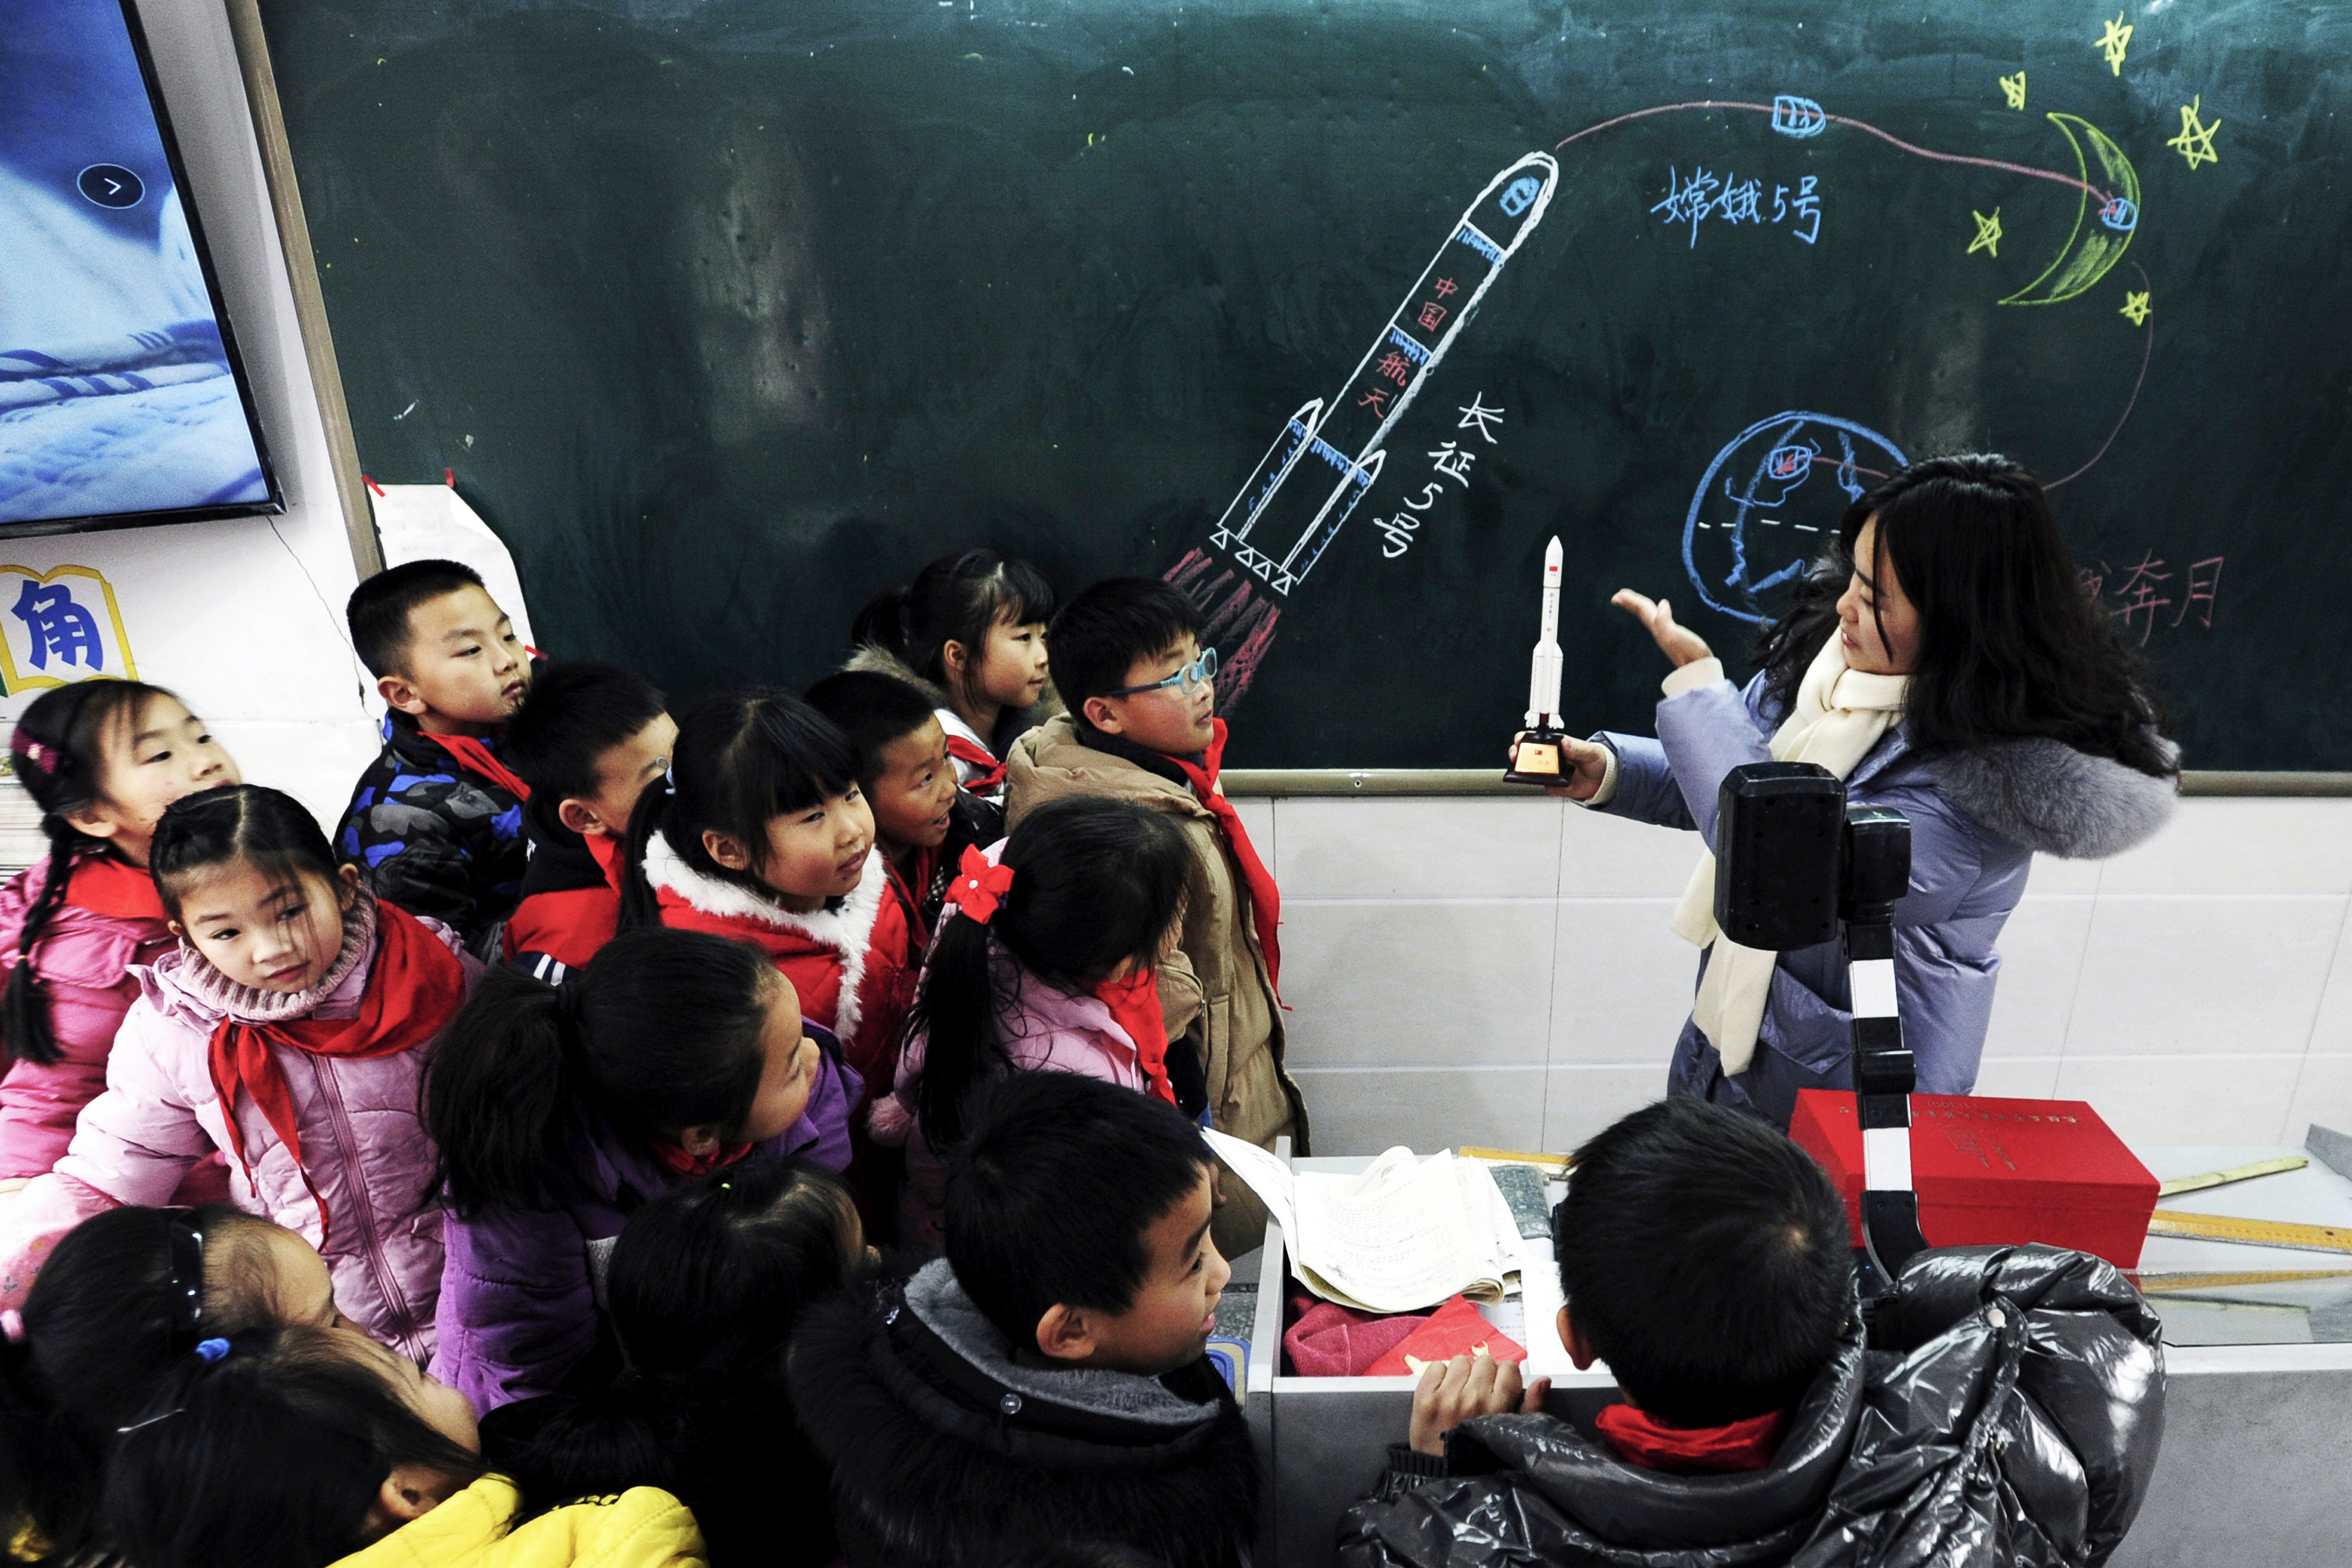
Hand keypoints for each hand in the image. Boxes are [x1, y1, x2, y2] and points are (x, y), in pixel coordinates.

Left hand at [1407, 1349, 1550, 1455]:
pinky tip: (1443, 1394)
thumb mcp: (1511, 1434)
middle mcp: (1472, 1397)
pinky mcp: (1424, 1395)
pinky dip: (1441, 1376)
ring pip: (1461, 1361)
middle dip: (1484, 1375)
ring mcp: (1446, 1396)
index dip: (1505, 1377)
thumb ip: (1530, 1407)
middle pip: (1485, 1361)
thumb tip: (1543, 1380)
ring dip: (1462, 1374)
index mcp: (1497, 1407)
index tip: (1498, 1389)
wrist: (1440, 1472)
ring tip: (1459, 1394)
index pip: (1509, 1368)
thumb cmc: (1478, 1455)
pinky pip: (1437, 1366)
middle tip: (1477, 1394)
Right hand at [1509, 733, 1611, 800]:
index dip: (1522, 739)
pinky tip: (1549, 782)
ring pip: (1528, 770)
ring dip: (1524, 771)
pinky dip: (1541, 784)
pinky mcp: (1551, 785)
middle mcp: (1547, 757)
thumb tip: (1564, 742)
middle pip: (1524, 754)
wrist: (1602, 779)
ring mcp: (1547, 772)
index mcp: (1553, 744)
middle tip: (1516, 757)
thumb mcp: (1589, 751)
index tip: (1519, 742)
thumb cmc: (1594, 760)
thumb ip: (1577, 747)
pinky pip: (1542, 785)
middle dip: (1516, 754)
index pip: (1532, 738)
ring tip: (1527, 772)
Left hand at [1611, 589, 1712, 667]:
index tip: (1617, 595)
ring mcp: (1666, 634)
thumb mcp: (1674, 636)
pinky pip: (1659, 621)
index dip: (1631, 601)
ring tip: (1633, 602)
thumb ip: (1665, 621)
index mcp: (1658, 627)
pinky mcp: (1674, 638)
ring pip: (1649, 617)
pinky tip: (1657, 615)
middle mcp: (1660, 630)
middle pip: (1642, 613)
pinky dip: (1654, 614)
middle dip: (1630, 603)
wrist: (1698, 671)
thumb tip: (1662, 603)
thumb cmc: (1688, 653)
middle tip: (1617, 596)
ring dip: (1639, 608)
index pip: (1642, 610)